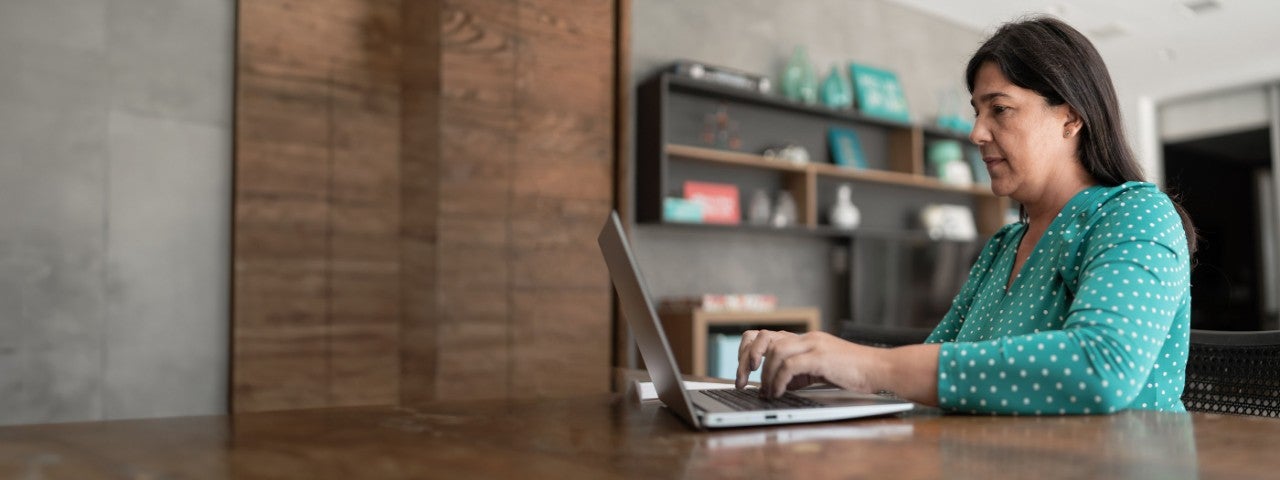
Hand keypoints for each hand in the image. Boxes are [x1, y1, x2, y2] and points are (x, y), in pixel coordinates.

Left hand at [736, 329, 884, 397]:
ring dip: (764, 375)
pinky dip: (778, 381)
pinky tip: (777, 393)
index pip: (765, 334)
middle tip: (741, 381)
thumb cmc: (854, 373)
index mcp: (804, 339)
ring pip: (775, 351)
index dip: (748, 350)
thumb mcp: (819, 372)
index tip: (743, 371)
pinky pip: (789, 365)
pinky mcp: (821, 356)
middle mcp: (806, 337)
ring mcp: (814, 345)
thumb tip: (774, 385)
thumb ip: (798, 374)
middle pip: (763, 337)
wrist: (881, 369)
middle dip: (746, 359)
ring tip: (766, 392)